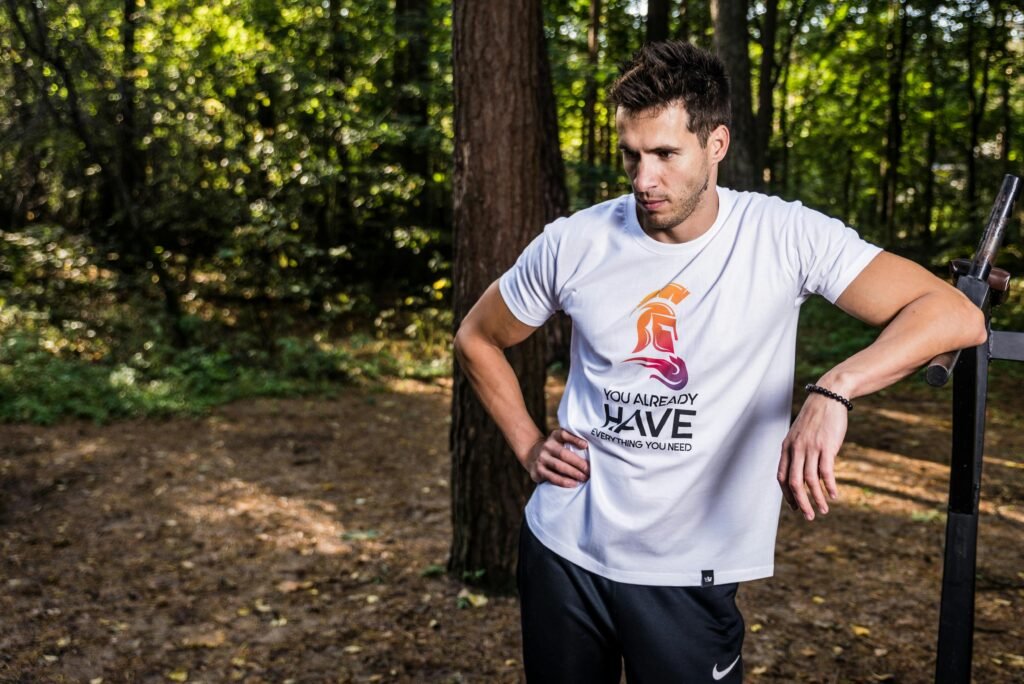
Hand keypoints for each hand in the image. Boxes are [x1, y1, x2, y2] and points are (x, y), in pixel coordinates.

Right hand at [523, 429, 589, 487]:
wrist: (532, 455)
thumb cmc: (554, 449)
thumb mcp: (559, 440)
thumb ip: (571, 441)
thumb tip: (590, 448)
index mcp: (554, 436)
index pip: (563, 435)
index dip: (574, 439)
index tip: (586, 445)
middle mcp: (547, 446)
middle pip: (563, 454)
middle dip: (578, 463)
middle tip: (589, 470)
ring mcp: (541, 458)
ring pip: (559, 466)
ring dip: (573, 473)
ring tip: (584, 477)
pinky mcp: (538, 471)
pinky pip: (552, 477)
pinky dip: (564, 481)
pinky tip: (574, 483)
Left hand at [777, 393, 848, 519]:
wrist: (828, 397)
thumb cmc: (815, 418)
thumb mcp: (799, 434)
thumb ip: (797, 451)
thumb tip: (799, 471)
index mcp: (786, 447)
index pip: (781, 476)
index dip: (786, 494)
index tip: (795, 506)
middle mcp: (796, 449)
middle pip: (793, 482)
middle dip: (801, 502)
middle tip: (809, 516)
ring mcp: (811, 448)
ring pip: (810, 480)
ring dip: (817, 498)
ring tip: (823, 510)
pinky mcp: (827, 447)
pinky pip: (826, 472)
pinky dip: (829, 486)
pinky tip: (834, 495)